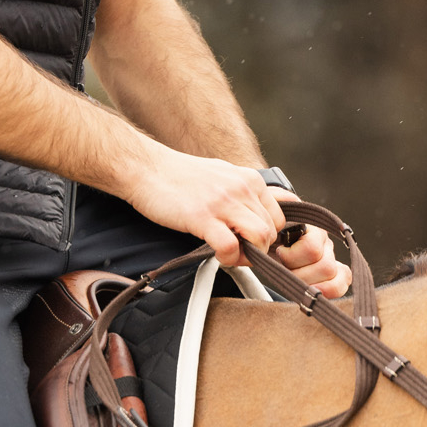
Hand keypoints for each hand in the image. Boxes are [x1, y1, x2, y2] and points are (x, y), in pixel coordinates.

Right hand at [124, 144, 351, 295]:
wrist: (146, 168)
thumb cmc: (179, 176)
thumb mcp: (222, 175)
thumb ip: (243, 192)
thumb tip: (259, 213)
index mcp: (250, 179)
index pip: (279, 217)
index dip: (269, 237)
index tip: (252, 244)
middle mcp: (242, 188)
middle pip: (272, 231)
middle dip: (259, 250)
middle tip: (240, 254)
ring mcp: (224, 202)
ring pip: (260, 238)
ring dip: (248, 256)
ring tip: (231, 256)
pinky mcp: (203, 217)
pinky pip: (230, 247)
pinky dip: (228, 259)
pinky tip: (217, 255)